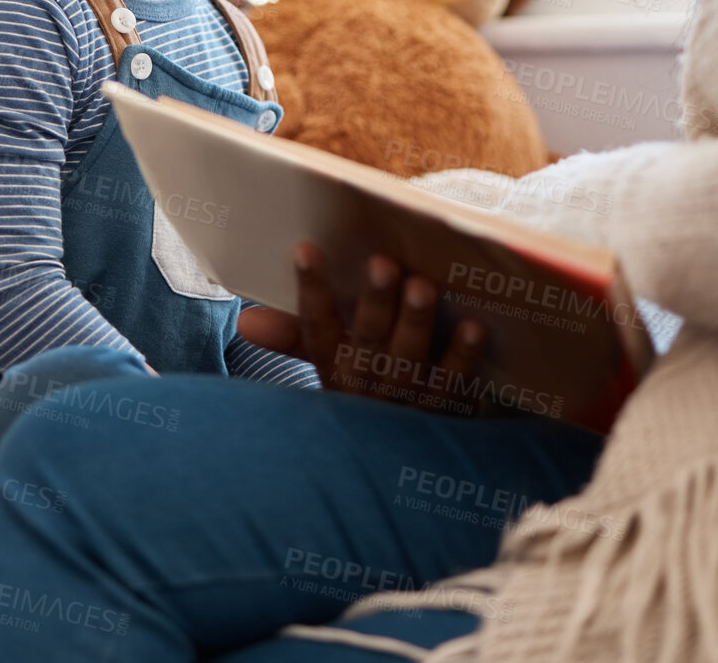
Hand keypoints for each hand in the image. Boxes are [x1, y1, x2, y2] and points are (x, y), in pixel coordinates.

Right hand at [236, 242, 486, 412]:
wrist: (397, 469)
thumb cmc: (364, 394)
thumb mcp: (327, 368)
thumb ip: (293, 338)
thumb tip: (245, 319)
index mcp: (334, 369)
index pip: (316, 327)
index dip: (310, 290)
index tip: (307, 248)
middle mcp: (366, 387)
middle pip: (367, 341)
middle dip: (375, 303)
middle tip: (383, 264)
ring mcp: (405, 402)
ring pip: (408, 361)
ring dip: (415, 323)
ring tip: (423, 286)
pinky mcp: (444, 413)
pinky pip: (453, 384)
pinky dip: (463, 356)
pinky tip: (473, 326)